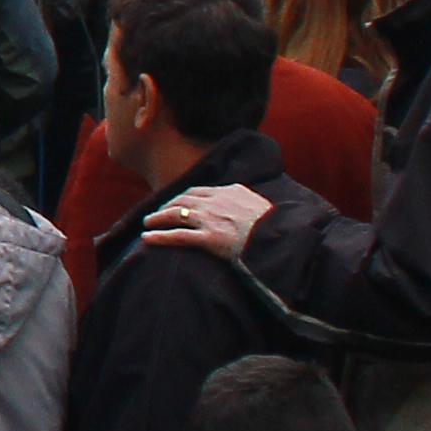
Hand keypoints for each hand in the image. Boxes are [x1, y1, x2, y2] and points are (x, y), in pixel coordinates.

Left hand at [142, 184, 271, 259]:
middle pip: (183, 200)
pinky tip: (148, 238)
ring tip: (148, 223)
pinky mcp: (210, 238)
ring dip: (158, 218)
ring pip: (176, 214)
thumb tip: (242, 199)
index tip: (175, 202)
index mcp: (230, 192)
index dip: (183, 197)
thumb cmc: (276, 226)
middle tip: (157, 213)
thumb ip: (246, 200)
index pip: (198, 191)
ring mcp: (212, 220)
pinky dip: (161, 236)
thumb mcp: (261, 205)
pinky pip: (179, 236)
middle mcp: (217, 202)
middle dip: (167, 206)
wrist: (283, 238)